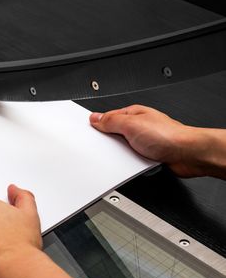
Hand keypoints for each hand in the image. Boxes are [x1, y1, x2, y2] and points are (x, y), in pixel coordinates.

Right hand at [89, 104, 207, 176]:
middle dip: (110, 142)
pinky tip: (134, 163)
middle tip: (108, 146)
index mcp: (134, 114)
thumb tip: (96, 118)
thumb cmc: (168, 135)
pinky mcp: (148, 155)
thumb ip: (111, 121)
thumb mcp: (131, 124)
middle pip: (114, 135)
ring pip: (123, 149)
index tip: (89, 132)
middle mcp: (139, 126)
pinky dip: (131, 163)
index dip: (98, 125)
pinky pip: (132, 159)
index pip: (108, 117)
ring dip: (122, 155)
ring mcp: (144, 142)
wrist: (189, 154)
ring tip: (127, 155)